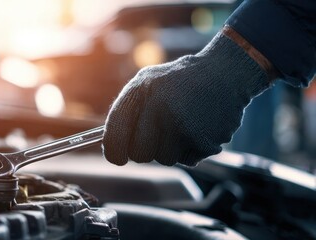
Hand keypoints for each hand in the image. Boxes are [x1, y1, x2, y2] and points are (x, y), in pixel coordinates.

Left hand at [103, 30, 272, 165]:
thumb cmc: (178, 80)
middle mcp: (160, 108)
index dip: (114, 152)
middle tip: (156, 137)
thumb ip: (125, 111)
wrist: (225, 72)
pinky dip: (191, 149)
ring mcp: (183, 125)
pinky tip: (198, 127)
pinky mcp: (204, 140)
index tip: (117, 157)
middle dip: (145, 150)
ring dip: (171, 149)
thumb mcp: (146, 83)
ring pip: (164, 159)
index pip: (114, 136)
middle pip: (139, 154)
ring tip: (181, 126)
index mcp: (140, 92)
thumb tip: (108, 146)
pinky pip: (188, 160)